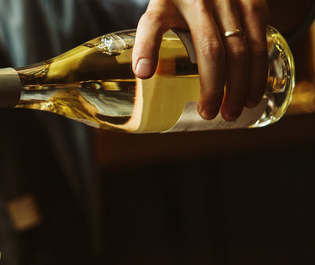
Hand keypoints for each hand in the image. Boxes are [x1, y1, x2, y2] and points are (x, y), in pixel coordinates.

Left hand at [132, 0, 269, 120]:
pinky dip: (259, 69)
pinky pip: (260, 39)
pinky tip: (254, 90)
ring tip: (236, 110)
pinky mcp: (253, 2)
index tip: (145, 73)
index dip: (149, 51)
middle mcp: (200, 0)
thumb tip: (142, 73)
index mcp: (167, 4)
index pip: (154, 26)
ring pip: (242, 48)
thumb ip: (148, 40)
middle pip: (211, 50)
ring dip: (241, 84)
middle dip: (214, 88)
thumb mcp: (159, 15)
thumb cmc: (180, 2)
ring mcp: (230, 1)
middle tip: (212, 114)